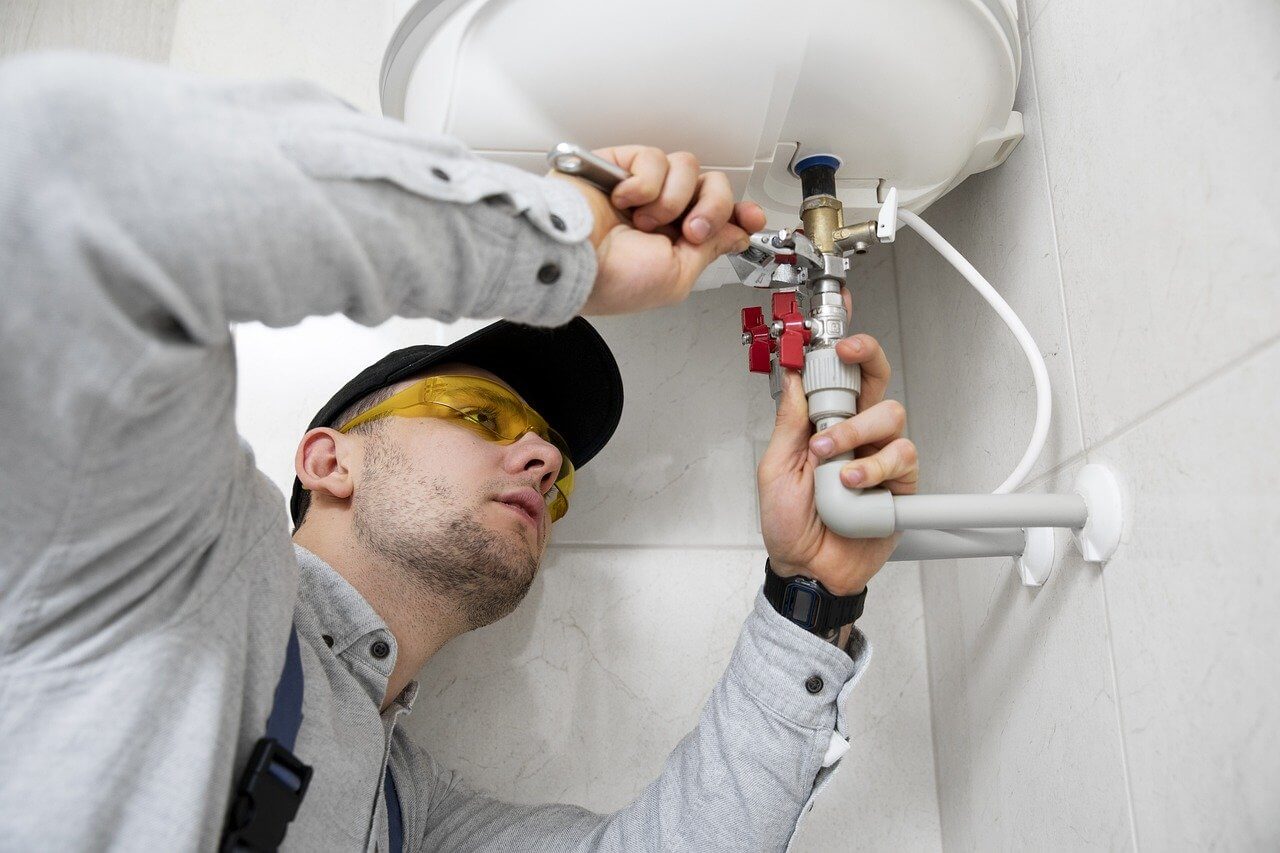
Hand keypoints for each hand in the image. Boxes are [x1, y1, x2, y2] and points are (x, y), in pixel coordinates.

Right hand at [556, 145, 766, 315]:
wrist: (572, 260)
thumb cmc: (612, 280)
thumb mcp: (677, 276)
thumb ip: (710, 250)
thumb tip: (736, 234)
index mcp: (675, 241)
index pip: (718, 215)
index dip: (739, 213)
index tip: (751, 218)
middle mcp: (661, 211)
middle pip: (712, 185)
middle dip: (711, 208)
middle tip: (690, 230)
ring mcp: (641, 187)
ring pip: (686, 168)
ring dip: (672, 199)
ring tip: (644, 220)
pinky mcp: (619, 165)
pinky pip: (654, 158)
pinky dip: (644, 183)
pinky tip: (624, 201)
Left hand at [757, 322, 918, 595]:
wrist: (807, 568)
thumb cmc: (790, 523)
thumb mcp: (775, 467)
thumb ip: (789, 422)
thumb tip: (791, 378)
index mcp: (824, 425)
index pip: (841, 376)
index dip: (844, 349)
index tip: (834, 337)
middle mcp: (857, 435)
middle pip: (878, 380)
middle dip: (867, 358)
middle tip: (846, 355)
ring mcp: (880, 457)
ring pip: (891, 416)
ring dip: (856, 433)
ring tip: (831, 462)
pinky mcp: (900, 485)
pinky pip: (901, 458)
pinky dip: (874, 468)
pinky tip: (853, 484)